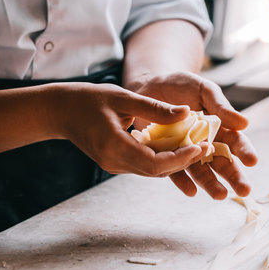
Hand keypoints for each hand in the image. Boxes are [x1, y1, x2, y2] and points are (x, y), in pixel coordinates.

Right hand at [47, 82, 210, 176]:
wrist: (61, 111)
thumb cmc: (89, 99)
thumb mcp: (124, 98)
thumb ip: (155, 109)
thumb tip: (187, 113)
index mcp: (115, 147)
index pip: (156, 163)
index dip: (182, 158)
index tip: (202, 146)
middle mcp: (114, 162)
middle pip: (157, 171)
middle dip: (184, 161)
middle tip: (207, 146)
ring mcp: (113, 166)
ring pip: (152, 171)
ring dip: (175, 161)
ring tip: (197, 145)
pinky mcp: (115, 163)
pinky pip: (143, 165)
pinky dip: (161, 158)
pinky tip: (175, 145)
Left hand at [126, 71, 257, 197]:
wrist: (150, 86)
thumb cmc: (182, 86)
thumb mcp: (203, 90)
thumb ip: (221, 106)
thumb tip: (245, 124)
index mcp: (219, 127)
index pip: (235, 141)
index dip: (244, 151)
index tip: (252, 161)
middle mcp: (205, 143)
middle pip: (222, 162)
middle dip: (233, 176)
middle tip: (244, 190)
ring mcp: (186, 151)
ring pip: (201, 171)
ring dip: (211, 184)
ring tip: (220, 195)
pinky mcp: (166, 156)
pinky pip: (174, 171)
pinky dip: (183, 182)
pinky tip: (191, 192)